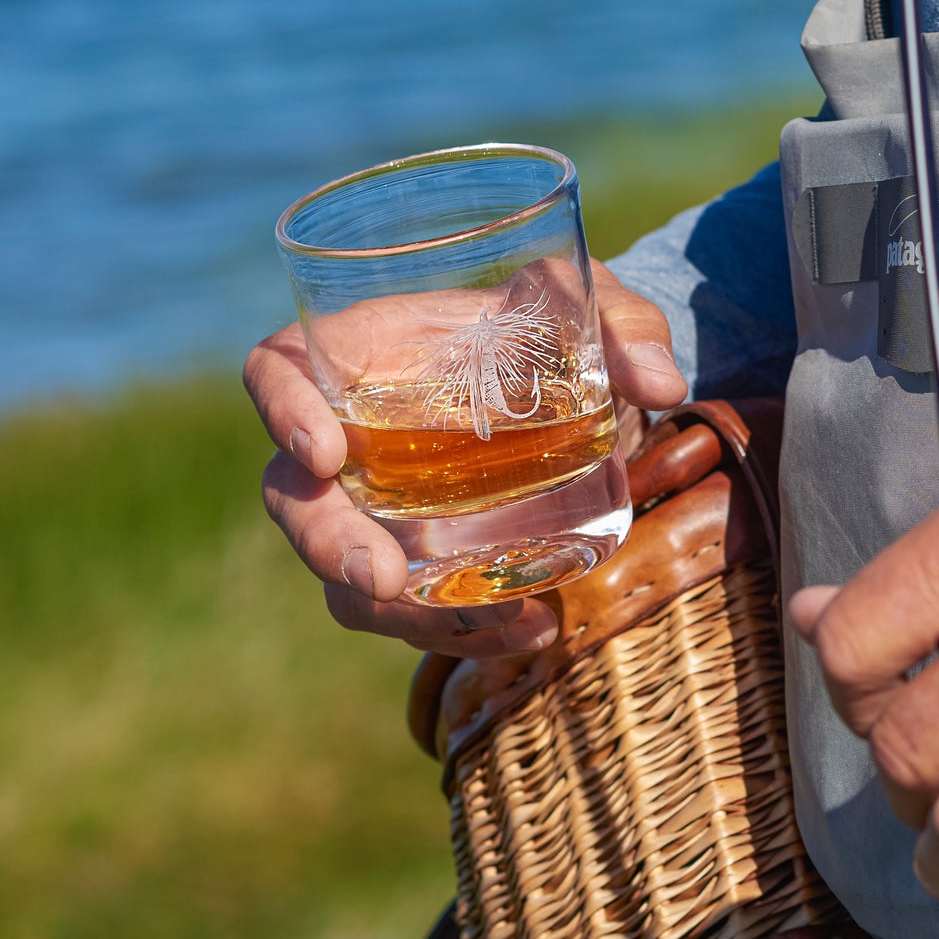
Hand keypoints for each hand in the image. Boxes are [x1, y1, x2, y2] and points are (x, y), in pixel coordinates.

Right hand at [244, 261, 685, 653]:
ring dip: (403, 615)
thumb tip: (662, 382)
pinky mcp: (420, 563)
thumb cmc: (554, 329)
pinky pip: (413, 613)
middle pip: (292, 499)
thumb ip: (626, 325)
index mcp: (360, 354)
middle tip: (382, 582)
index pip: (275, 372)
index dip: (281, 411)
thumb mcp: (593, 307)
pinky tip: (534, 628)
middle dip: (327, 546)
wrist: (580, 393)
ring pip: (343, 578)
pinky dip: (466, 630)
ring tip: (497, 620)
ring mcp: (377, 511)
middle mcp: (349, 437)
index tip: (323, 455)